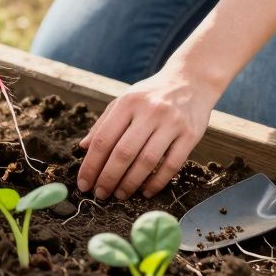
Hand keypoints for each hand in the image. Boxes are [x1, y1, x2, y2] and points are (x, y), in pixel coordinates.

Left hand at [76, 68, 214, 199]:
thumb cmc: (152, 94)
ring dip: (130, 184)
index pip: (103, 139)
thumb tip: (84, 148)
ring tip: (120, 195)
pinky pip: (172, 165)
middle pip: (123, 153)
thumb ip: (104, 123)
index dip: (91, 165)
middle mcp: (150, 111)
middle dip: (108, 178)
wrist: (192, 80)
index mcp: (128, 103)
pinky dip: (157, 182)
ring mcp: (172, 123)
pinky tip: (146, 192)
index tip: (83, 183)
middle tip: (100, 194)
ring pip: (147, 161)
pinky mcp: (191, 134)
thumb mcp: (125, 100)